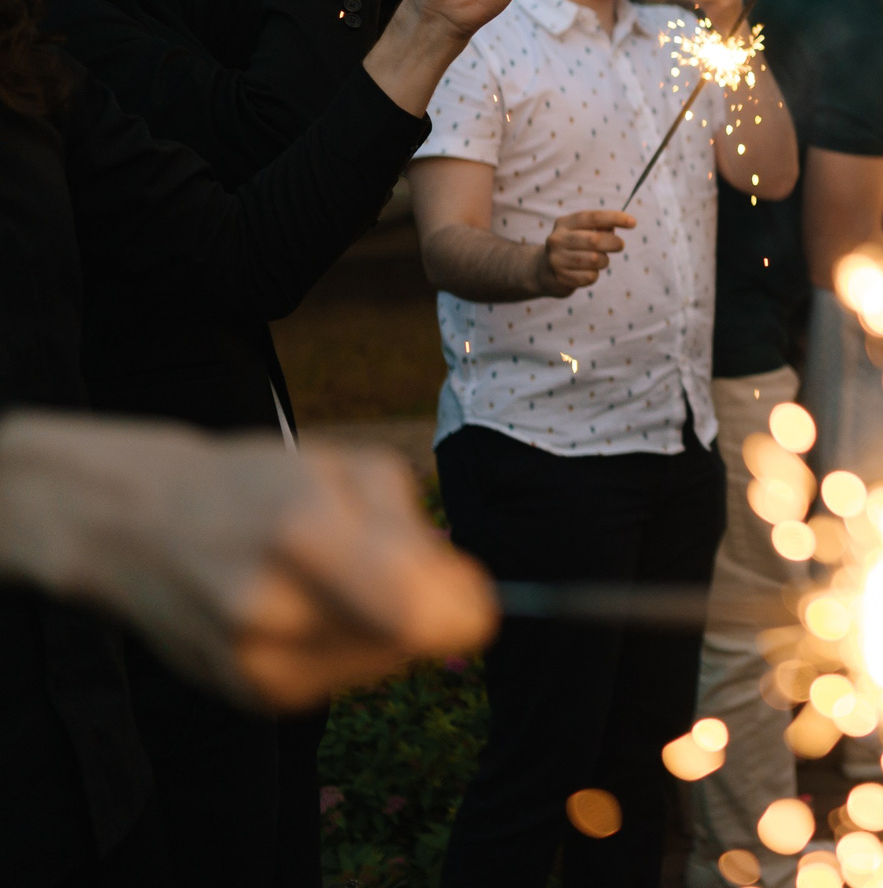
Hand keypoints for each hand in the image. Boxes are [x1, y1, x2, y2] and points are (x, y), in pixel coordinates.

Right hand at [0, 412, 495, 712]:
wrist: (134, 524)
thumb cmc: (252, 483)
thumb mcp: (342, 468)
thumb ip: (414, 529)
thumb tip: (466, 596)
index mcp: (302, 534)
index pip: (419, 615)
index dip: (463, 609)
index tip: (467, 590)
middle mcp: (271, 610)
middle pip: (407, 643)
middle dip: (426, 611)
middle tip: (392, 570)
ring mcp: (252, 662)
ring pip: (379, 666)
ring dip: (385, 631)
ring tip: (336, 584)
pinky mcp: (245, 695)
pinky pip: (338, 682)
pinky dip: (345, 649)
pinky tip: (307, 611)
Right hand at [538, 209, 632, 296]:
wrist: (543, 271)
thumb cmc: (573, 247)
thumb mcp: (581, 231)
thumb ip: (600, 227)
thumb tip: (618, 224)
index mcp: (564, 223)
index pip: (592, 217)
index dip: (614, 218)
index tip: (633, 222)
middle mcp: (557, 240)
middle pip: (594, 240)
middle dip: (613, 243)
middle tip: (620, 245)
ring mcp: (557, 259)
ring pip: (594, 260)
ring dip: (604, 260)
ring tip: (601, 260)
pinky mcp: (560, 278)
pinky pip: (589, 277)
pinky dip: (595, 275)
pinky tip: (588, 272)